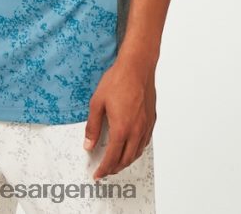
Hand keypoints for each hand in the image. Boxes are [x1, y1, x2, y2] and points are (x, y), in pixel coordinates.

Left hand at [83, 55, 156, 180]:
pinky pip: (145, 142)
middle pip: (126, 159)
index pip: (112, 158)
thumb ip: (92, 127)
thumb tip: (88, 145)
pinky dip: (136, 150)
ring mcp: (146, 126)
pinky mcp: (151, 119)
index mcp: (121, 129)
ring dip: (126, 161)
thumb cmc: (117, 81)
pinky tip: (131, 147)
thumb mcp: (97, 103)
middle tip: (105, 171)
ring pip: (137, 152)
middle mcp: (136, 131)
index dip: (104, 169)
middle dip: (115, 168)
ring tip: (116, 162)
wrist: (137, 66)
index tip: (97, 175)